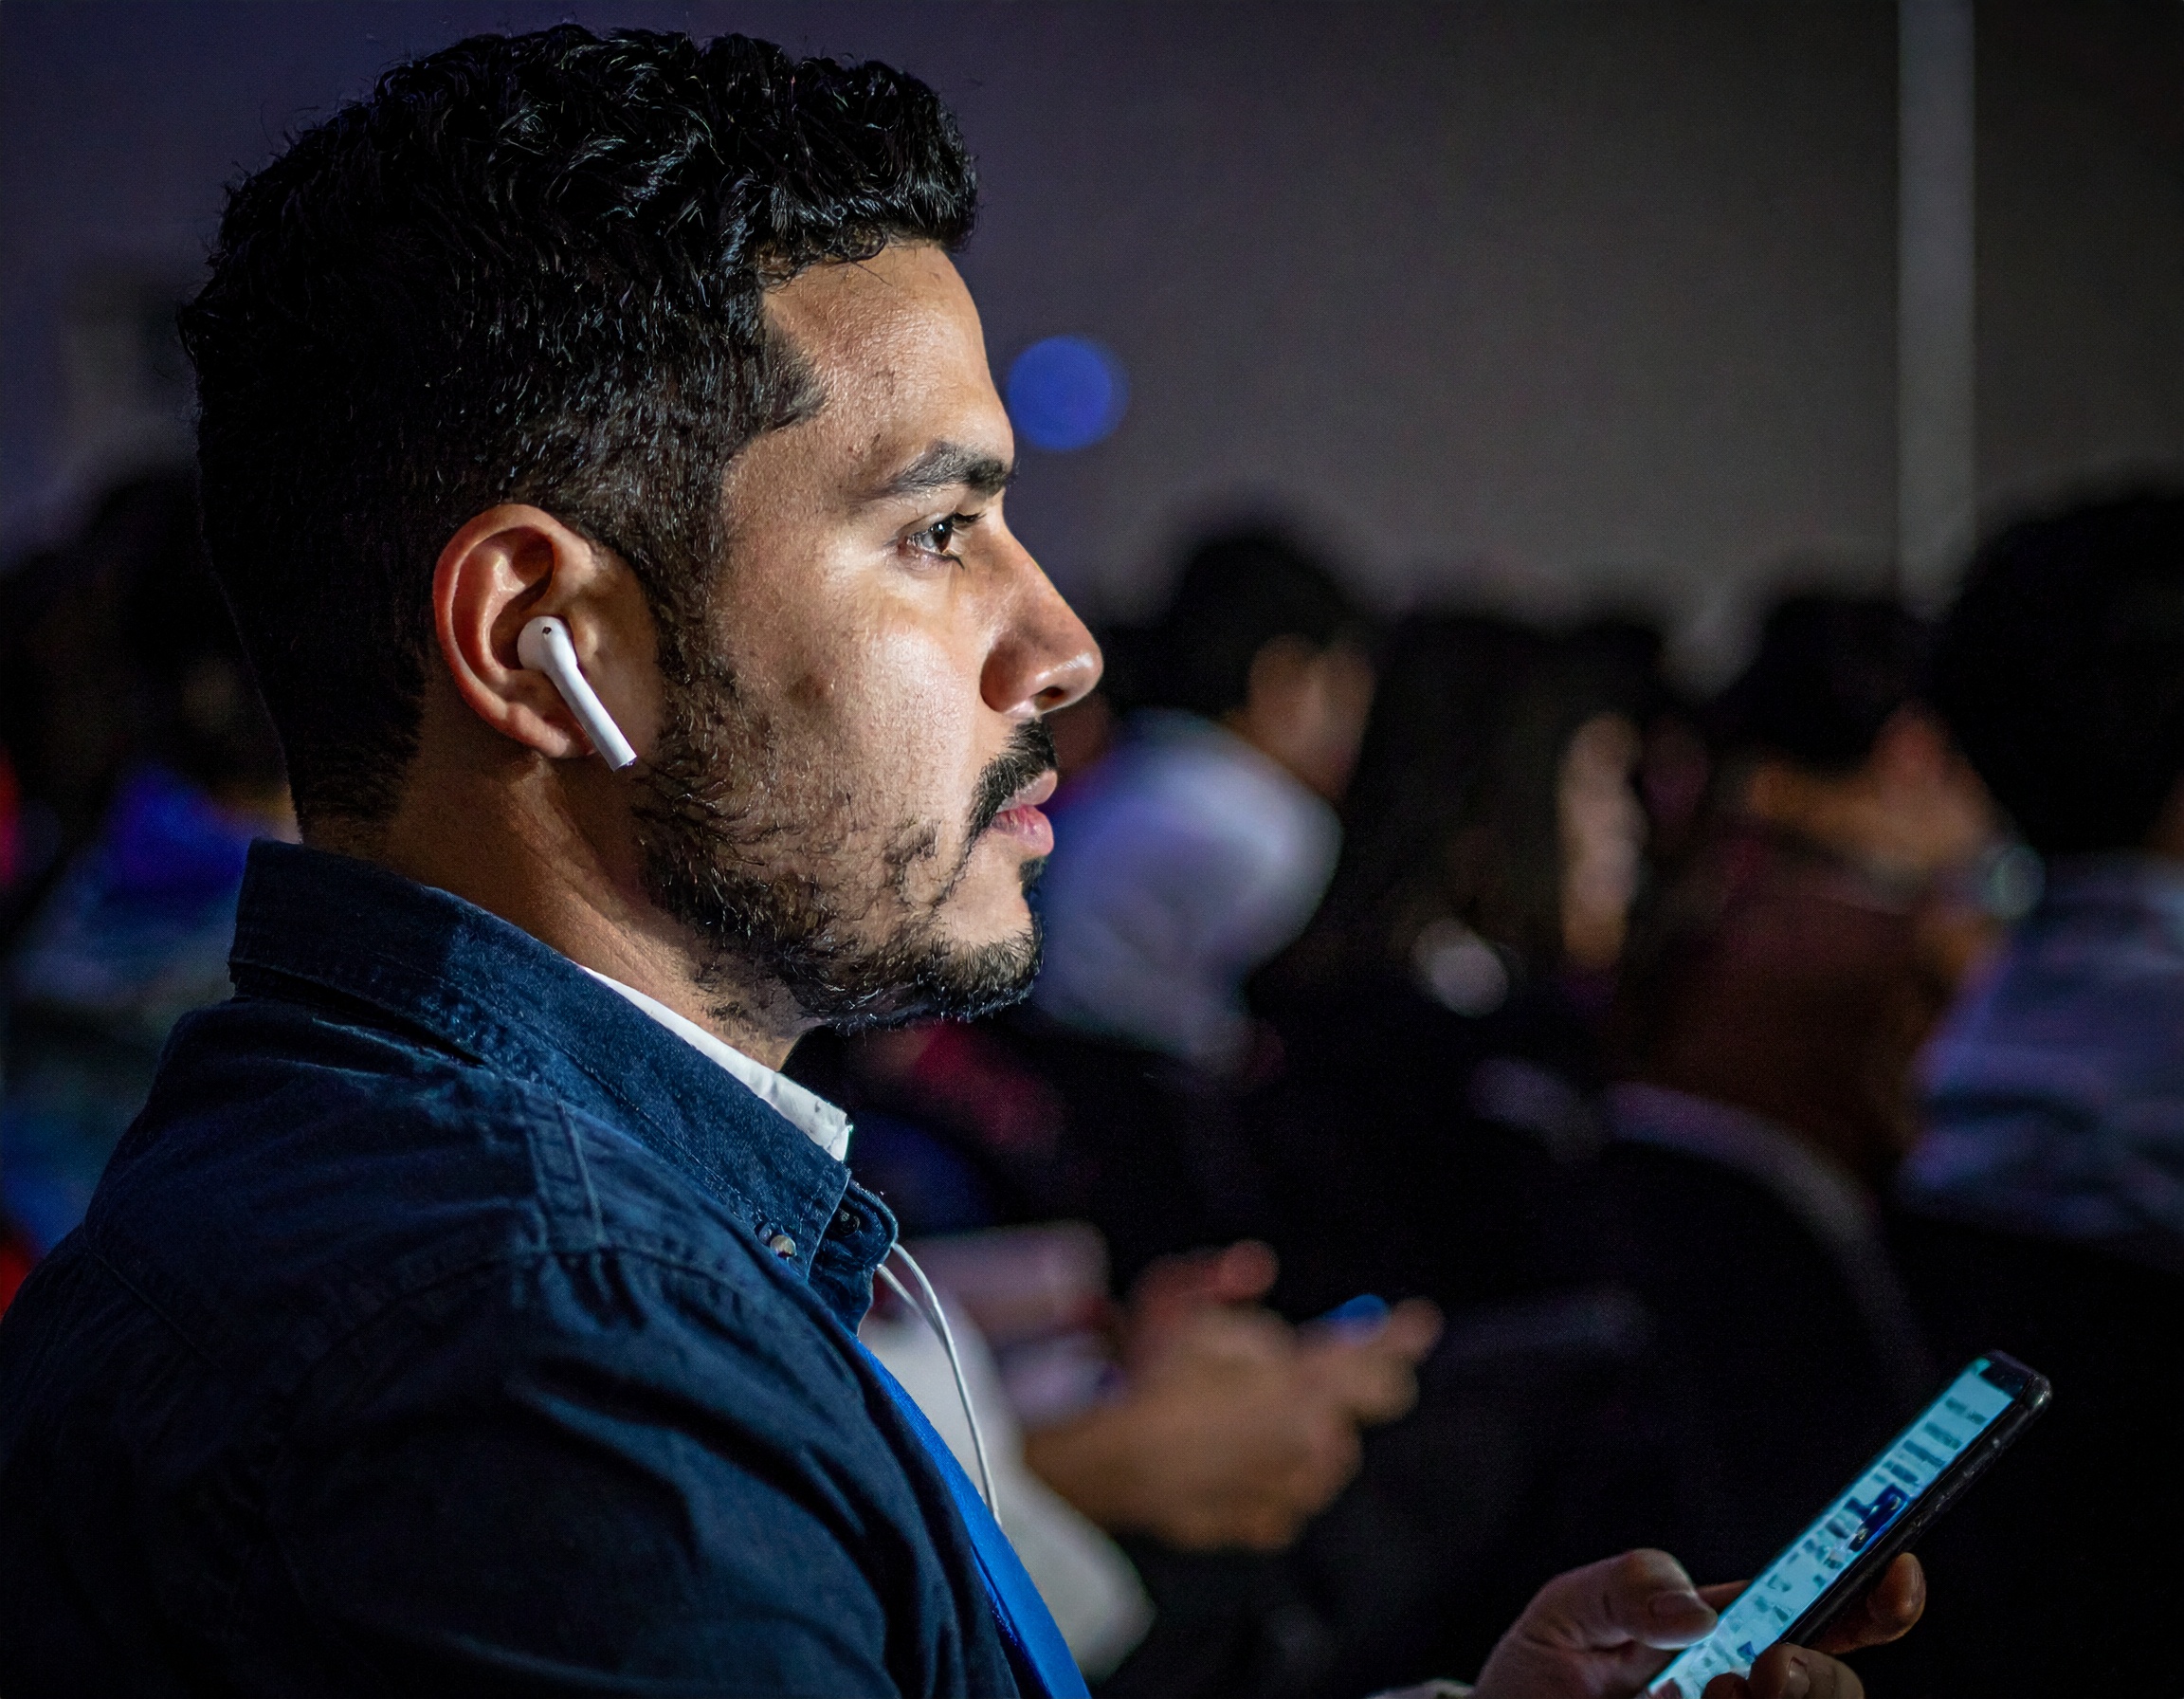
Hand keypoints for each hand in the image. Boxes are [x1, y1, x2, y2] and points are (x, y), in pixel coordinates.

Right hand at [1025, 1256, 1437, 1550]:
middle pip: (1358, 1410)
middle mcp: (1311, 1441)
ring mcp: (1291, 1490)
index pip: (1377, 1359)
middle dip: (1342, 1387)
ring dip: (1304, 1434)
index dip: (1401, 1337)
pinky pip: (1287, 1498)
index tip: (1421, 1322)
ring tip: (1245, 1416)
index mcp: (1304, 1383)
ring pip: (1325, 1456)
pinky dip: (1272, 1478)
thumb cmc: (1145, 1377)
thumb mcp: (1178, 1297)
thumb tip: (1259, 1265)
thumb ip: (1227, 1277)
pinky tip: (1233, 1460)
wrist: (1107, 1462)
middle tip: (1300, 1371)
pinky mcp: (1264, 1527)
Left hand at [1470, 1550, 1923, 1698]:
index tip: (1898, 1570)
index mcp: (1735, 1639)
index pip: (1833, 1618)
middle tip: (1763, 1669)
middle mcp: (1752, 1696)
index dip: (1881, 1596)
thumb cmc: (1540, 1679)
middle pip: (1839, 1693)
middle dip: (1818, 1677)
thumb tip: (1698, 1611)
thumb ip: (1627, 1586)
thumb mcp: (1569, 1612)